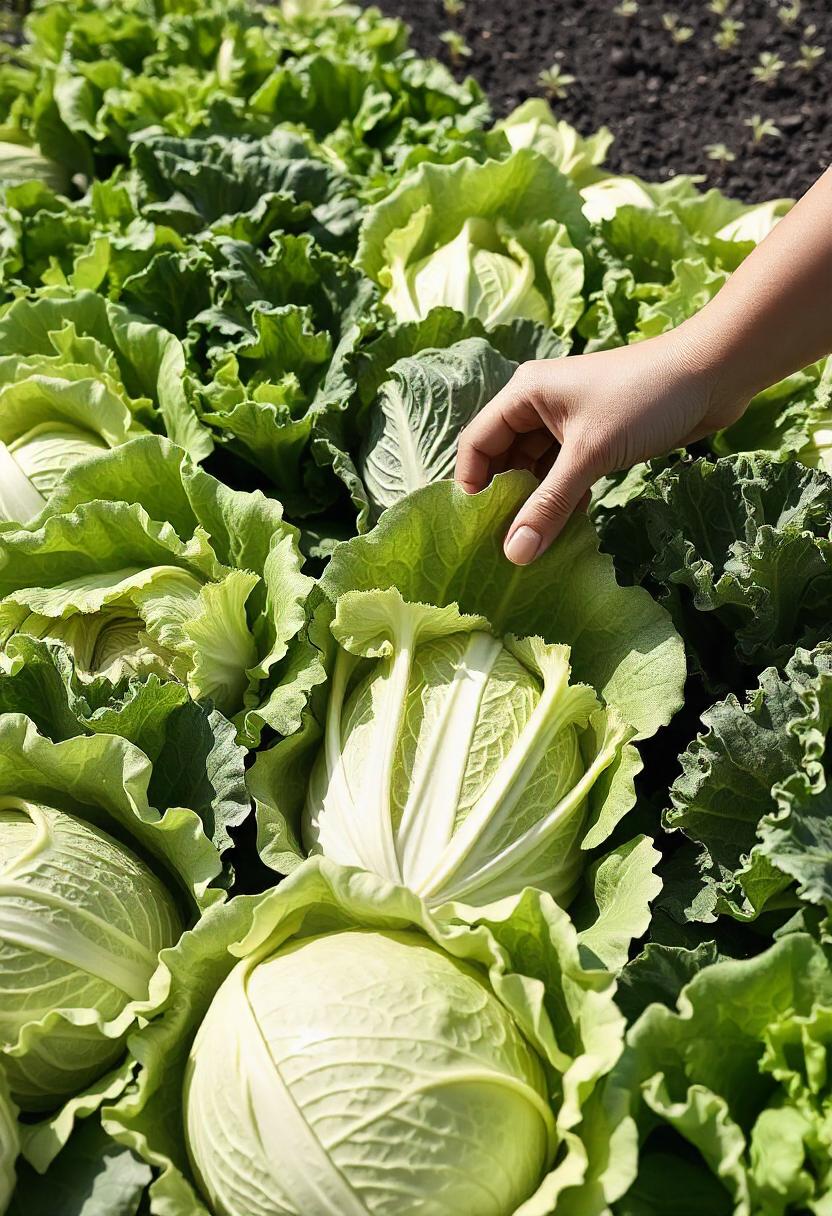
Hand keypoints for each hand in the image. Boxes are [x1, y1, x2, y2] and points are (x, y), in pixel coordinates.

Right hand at [454, 324, 749, 564]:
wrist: (712, 374)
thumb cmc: (644, 399)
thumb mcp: (590, 454)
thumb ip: (549, 505)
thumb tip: (515, 555)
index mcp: (524, 394)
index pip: (477, 444)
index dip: (472, 486)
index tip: (476, 530)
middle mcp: (539, 406)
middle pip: (503, 460)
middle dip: (504, 501)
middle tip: (504, 547)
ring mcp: (568, 423)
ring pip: (536, 471)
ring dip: (535, 505)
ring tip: (531, 547)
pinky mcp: (595, 439)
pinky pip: (564, 475)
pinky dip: (562, 501)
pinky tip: (563, 532)